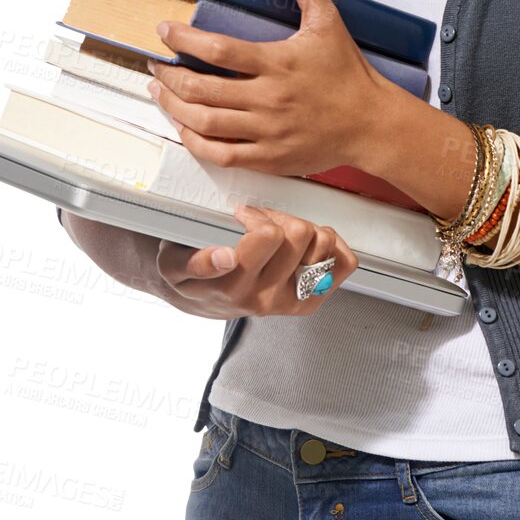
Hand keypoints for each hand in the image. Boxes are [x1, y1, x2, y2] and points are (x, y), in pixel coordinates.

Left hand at [145, 0, 391, 177]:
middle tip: (156, 64)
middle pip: (201, 88)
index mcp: (279, 63)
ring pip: (204, 122)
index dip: (183, 39)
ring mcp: (268, 132)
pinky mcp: (269, 158)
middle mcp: (269, 99)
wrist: (371, 123)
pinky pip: (220, 155)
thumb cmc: (348, 73)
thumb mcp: (328, 19)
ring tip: (159, 91)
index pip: (218, 50)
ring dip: (172, 106)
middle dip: (168, 75)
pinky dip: (194, 141)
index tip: (165, 30)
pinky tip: (184, 126)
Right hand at [155, 201, 358, 317]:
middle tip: (262, 222)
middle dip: (280, 217)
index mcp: (235, 286)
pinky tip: (309, 245)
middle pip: (301, 233)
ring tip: (282, 234)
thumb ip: (196, 262)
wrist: (201, 303)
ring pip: (324, 243)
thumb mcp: (174, 266)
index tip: (241, 217)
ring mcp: (293, 301)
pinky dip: (333, 246)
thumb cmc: (190, 276)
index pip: (269, 236)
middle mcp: (268, 297)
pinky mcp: (311, 300)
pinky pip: (344, 264)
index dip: (256, 216)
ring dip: (305, 229)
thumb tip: (224, 258)